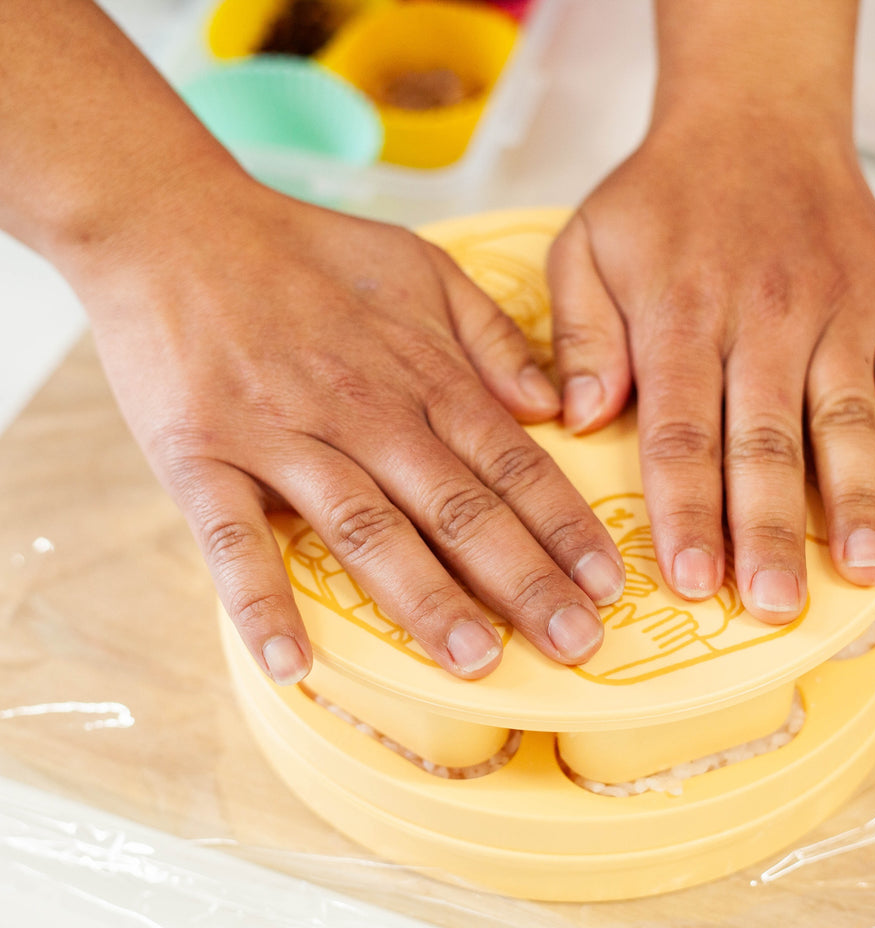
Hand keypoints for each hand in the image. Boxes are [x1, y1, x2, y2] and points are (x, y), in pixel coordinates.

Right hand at [76, 178, 624, 681]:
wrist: (174, 225)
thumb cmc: (307, 253)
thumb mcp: (423, 268)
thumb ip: (491, 339)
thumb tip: (552, 407)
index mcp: (423, 374)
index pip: (512, 465)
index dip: (566, 527)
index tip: (609, 584)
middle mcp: (365, 413)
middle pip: (458, 509)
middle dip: (524, 580)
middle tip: (577, 643)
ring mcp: (283, 437)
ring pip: (367, 530)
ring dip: (424, 599)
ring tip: (476, 661)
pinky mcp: (202, 458)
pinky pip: (233, 540)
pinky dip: (260, 603)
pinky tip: (292, 664)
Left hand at [548, 110, 874, 622]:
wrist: (753, 114)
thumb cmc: (662, 195)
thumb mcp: (585, 247)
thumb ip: (578, 337)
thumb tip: (577, 420)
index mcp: (682, 316)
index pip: (683, 433)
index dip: (688, 512)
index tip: (691, 580)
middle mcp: (766, 319)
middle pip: (768, 443)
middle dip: (771, 531)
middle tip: (774, 605)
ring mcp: (836, 311)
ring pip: (850, 419)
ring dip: (861, 500)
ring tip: (865, 571)